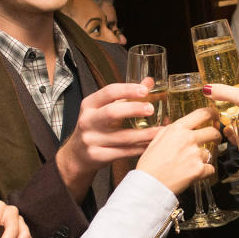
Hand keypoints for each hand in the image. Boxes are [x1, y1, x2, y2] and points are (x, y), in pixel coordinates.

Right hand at [57, 82, 163, 198]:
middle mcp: (88, 120)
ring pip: (122, 137)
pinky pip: (123, 152)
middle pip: (112, 112)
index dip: (128, 90)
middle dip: (134, 109)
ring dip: (144, 134)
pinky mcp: (97, 156)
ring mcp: (91, 140)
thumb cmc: (95, 127)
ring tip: (160, 130)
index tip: (145, 90)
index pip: (109, 92)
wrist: (77, 154)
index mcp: (90, 104)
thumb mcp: (104, 108)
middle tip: (151, 109)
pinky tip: (150, 144)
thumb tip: (148, 82)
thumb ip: (126, 95)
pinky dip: (139, 148)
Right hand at [137, 107, 219, 194]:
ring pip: (211, 152)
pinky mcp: (199, 170)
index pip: (202, 113)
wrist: (150, 184)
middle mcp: (188, 139)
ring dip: (205, 157)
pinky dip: (206, 171)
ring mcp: (195, 154)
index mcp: (177, 129)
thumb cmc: (150, 165)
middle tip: (214, 139)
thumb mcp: (156, 140)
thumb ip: (169, 130)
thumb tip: (179, 126)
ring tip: (192, 162)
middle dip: (216, 135)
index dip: (213, 113)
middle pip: (213, 132)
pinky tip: (195, 172)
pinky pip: (211, 168)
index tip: (215, 116)